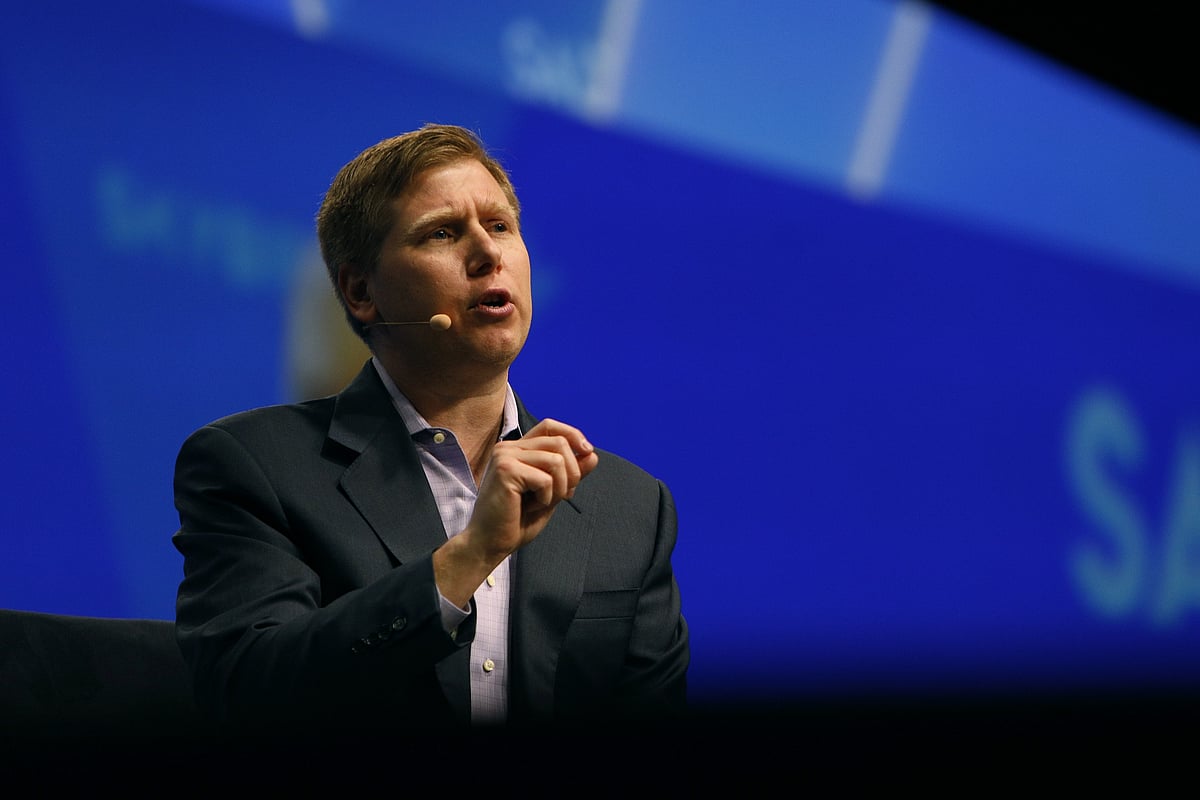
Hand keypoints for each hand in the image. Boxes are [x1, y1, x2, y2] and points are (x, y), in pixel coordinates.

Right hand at [433, 418, 598, 605]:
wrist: (490, 543)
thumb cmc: (517, 521)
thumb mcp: (552, 493)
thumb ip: (570, 473)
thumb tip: (591, 454)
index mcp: (517, 449)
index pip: (550, 426)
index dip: (573, 435)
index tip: (588, 453)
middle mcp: (509, 447)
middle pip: (559, 443)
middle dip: (572, 473)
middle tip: (561, 496)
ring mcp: (505, 456)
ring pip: (556, 460)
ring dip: (559, 488)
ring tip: (542, 503)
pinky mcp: (505, 470)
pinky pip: (545, 479)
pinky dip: (546, 498)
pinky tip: (528, 507)